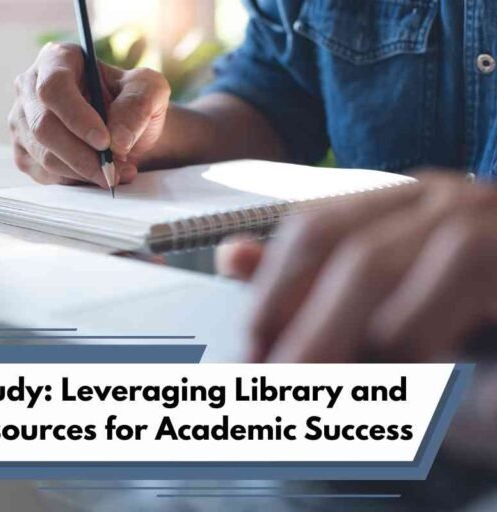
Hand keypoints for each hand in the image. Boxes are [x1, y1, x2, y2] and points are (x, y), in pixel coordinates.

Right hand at [9, 42, 170, 186]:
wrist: (124, 131)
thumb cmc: (132, 103)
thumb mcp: (149, 91)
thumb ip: (138, 105)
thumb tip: (118, 139)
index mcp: (56, 59)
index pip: (54, 86)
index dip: (77, 117)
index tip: (104, 142)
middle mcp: (30, 87)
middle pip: (44, 126)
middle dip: (82, 155)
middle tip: (113, 170)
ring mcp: (22, 121)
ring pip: (44, 155)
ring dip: (83, 171)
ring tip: (117, 173)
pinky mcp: (24, 152)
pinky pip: (44, 174)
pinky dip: (75, 181)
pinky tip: (97, 176)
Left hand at [216, 172, 496, 362]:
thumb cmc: (485, 344)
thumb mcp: (387, 319)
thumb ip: (311, 288)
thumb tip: (232, 257)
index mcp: (404, 207)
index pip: (313, 229)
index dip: (271, 291)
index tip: (247, 351)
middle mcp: (444, 199)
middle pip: (337, 247)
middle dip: (291, 321)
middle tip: (266, 381)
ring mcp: (487, 218)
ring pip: (377, 264)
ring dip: (336, 336)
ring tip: (319, 391)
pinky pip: (449, 277)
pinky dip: (414, 336)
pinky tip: (414, 375)